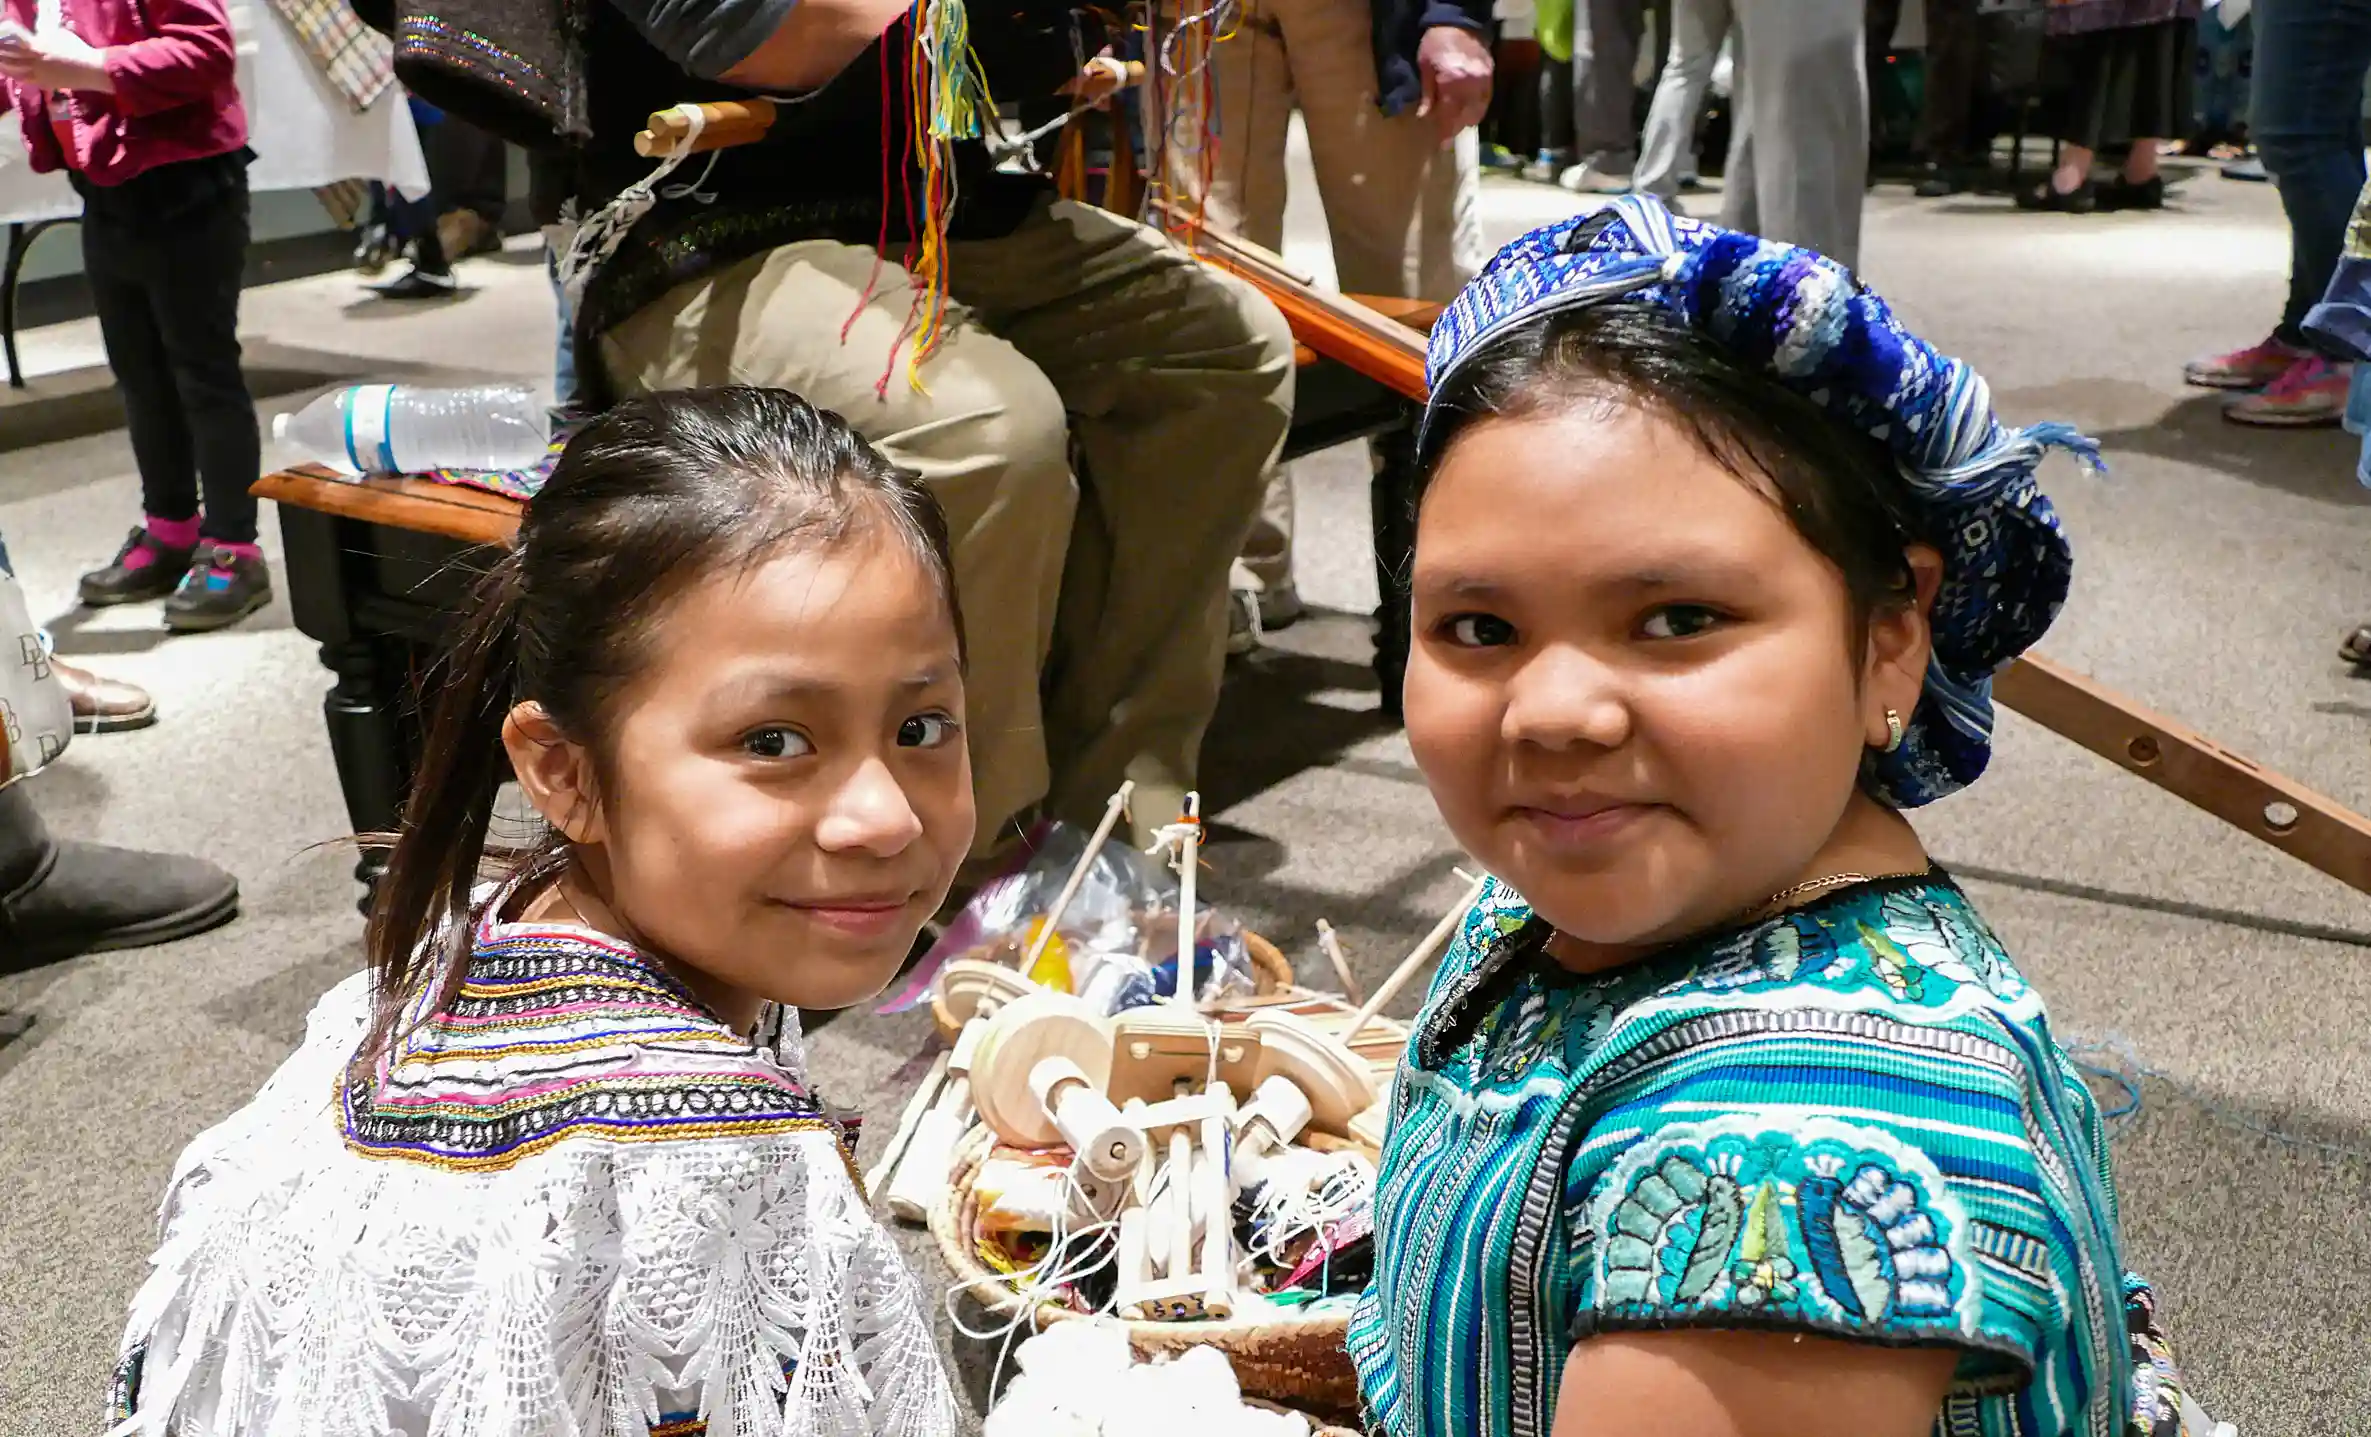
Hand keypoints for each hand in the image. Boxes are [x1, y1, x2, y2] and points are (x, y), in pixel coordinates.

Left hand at [0, 25, 111, 92]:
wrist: (91, 69)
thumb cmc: (78, 49)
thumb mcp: (60, 34)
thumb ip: (46, 34)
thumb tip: (38, 34)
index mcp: (37, 48)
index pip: (13, 45)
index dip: (3, 44)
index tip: (0, 42)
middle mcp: (35, 62)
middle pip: (11, 59)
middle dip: (2, 57)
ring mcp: (40, 75)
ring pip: (17, 73)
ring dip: (7, 69)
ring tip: (2, 65)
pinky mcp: (47, 84)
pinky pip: (28, 81)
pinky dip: (20, 77)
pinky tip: (16, 75)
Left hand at [1415, 25, 1491, 145]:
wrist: (1459, 22)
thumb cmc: (1436, 43)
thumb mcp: (1425, 66)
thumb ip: (1427, 94)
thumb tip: (1424, 116)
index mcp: (1453, 82)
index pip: (1450, 115)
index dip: (1445, 131)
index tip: (1441, 145)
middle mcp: (1472, 85)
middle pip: (1465, 117)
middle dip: (1455, 128)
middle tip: (1446, 137)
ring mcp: (1484, 81)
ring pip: (1478, 111)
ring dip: (1467, 121)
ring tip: (1456, 125)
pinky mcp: (1490, 77)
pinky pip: (1486, 101)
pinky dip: (1477, 109)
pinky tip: (1468, 113)